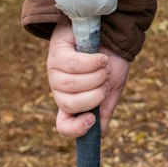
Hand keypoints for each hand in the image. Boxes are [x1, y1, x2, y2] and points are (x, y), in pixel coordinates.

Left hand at [46, 18, 129, 138]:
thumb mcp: (112, 87)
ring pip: (71, 85)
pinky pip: (72, 65)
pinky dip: (91, 62)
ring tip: (104, 65)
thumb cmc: (110, 59)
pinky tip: (101, 57)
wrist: (112, 31)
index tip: (92, 119)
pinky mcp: (57, 51)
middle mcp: (59, 88)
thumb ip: (105, 109)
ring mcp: (55, 70)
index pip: (63, 125)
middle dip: (95, 93)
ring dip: (95, 76)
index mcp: (71, 101)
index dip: (75, 128)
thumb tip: (101, 135)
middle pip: (69, 104)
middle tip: (106, 79)